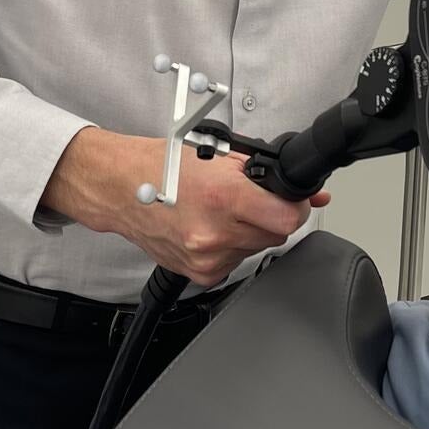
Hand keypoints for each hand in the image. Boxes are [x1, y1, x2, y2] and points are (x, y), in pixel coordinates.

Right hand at [42, 128, 329, 287]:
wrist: (118, 188)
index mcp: (223, 196)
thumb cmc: (160, 166)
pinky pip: (234, 263)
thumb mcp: (217, 155)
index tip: (291, 201)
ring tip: (219, 212)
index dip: (295, 207)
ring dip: (248, 232)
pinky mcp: (199, 273)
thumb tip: (310, 194)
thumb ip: (265, 174)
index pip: (288, 217)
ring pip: (255, 249)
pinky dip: (229, 248)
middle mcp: (215, 233)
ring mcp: (206, 257)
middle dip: (268, 216)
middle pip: (275, 234)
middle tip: (246, 200)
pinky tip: (209, 229)